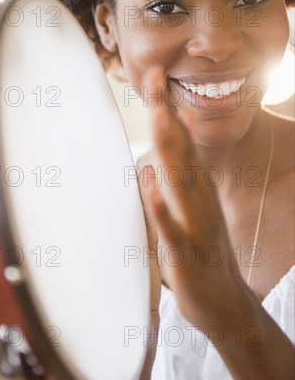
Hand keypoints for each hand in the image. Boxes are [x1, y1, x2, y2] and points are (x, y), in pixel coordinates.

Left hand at [140, 65, 248, 331]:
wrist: (226, 305)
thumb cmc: (201, 252)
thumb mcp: (191, 209)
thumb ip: (178, 180)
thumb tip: (157, 157)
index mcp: (197, 188)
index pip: (182, 140)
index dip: (168, 108)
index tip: (155, 75)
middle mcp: (200, 199)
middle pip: (181, 151)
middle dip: (166, 114)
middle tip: (154, 78)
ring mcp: (196, 225)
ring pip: (181, 182)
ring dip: (169, 148)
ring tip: (157, 116)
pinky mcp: (187, 255)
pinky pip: (173, 229)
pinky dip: (162, 205)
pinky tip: (153, 183)